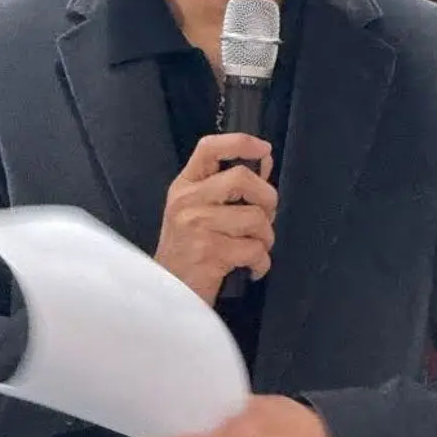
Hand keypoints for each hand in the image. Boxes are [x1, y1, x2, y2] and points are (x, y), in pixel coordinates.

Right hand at [154, 133, 276, 304]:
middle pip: (242, 178)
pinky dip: (261, 263)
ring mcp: (196, 226)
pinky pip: (255, 249)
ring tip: (254, 249)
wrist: (169, 294)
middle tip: (265, 219)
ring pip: (255, 217)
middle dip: (267, 199)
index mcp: (184, 186)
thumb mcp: (199, 212)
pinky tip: (250, 269)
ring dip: (266, 238)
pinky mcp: (209, 253)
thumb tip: (264, 161)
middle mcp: (187, 201)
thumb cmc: (188, 251)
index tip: (264, 149)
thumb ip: (231, 187)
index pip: (209, 148)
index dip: (240, 142)